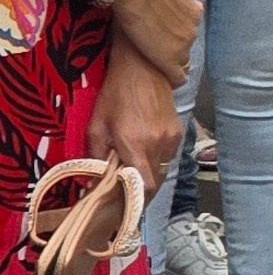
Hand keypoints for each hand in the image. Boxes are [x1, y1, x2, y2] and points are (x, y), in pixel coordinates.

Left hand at [89, 46, 189, 195]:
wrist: (142, 68)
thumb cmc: (115, 94)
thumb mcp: (96, 125)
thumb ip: (95, 156)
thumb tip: (92, 183)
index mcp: (135, 144)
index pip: (144, 186)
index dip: (137, 200)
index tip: (125, 205)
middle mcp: (157, 144)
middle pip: (155, 182)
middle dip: (141, 189)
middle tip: (126, 190)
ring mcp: (170, 138)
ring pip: (162, 170)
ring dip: (149, 174)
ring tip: (135, 168)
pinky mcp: (178, 132)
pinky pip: (169, 156)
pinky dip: (157, 159)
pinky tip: (146, 150)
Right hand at [105, 0, 200, 87]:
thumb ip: (185, 1)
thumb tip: (197, 6)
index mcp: (194, 15)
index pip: (189, 32)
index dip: (176, 37)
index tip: (166, 40)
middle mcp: (192, 32)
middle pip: (185, 47)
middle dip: (173, 48)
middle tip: (155, 48)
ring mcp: (182, 48)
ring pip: (181, 62)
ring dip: (170, 62)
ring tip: (155, 62)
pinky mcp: (169, 61)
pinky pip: (177, 78)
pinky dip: (173, 79)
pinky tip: (167, 82)